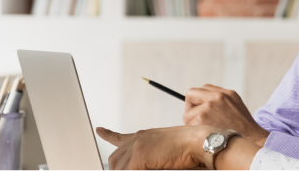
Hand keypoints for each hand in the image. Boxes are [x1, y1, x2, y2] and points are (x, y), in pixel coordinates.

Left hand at [96, 125, 214, 170]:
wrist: (199, 142)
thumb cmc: (190, 147)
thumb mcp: (165, 152)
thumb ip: (152, 158)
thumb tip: (147, 165)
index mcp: (144, 136)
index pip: (120, 137)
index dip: (108, 135)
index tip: (99, 130)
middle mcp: (138, 138)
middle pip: (115, 159)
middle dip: (118, 170)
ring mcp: (138, 146)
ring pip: (119, 168)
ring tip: (149, 170)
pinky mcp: (140, 156)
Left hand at [183, 84, 269, 146]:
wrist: (253, 142)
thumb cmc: (244, 130)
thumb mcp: (236, 108)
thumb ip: (221, 101)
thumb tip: (202, 103)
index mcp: (226, 93)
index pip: (203, 88)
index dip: (200, 99)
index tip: (201, 109)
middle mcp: (218, 97)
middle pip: (191, 94)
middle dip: (191, 107)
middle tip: (197, 119)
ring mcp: (209, 107)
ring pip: (187, 114)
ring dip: (193, 124)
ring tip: (206, 132)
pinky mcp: (202, 119)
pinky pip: (189, 125)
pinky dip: (194, 133)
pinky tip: (205, 137)